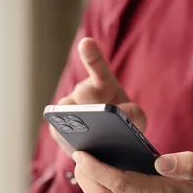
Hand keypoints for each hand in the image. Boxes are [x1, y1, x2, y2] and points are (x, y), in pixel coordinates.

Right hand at [50, 37, 145, 155]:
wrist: (108, 147)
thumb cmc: (123, 128)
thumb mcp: (137, 121)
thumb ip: (135, 115)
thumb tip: (119, 113)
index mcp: (103, 83)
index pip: (97, 66)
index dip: (91, 55)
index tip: (87, 43)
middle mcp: (81, 91)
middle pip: (82, 95)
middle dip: (91, 107)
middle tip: (100, 118)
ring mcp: (65, 109)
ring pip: (69, 115)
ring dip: (81, 126)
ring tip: (91, 140)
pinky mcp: (56, 128)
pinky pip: (60, 133)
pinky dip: (70, 142)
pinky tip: (78, 149)